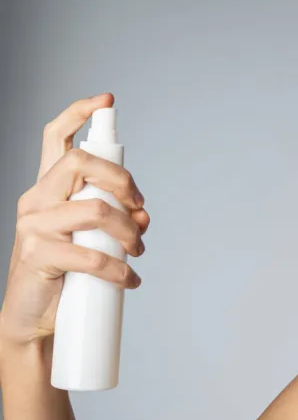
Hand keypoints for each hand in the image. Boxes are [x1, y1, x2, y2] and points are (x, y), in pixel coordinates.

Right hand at [0, 93, 149, 350]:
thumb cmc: (66, 274)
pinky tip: (130, 280)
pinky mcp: (38, 254)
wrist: (33, 319)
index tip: (106, 101)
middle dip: (122, 180)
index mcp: (48, 189)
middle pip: (80, 162)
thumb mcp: (91, 238)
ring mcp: (33, 225)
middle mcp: (36, 199)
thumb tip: (143, 214)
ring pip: (94, 209)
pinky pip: (91, 254)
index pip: (55, 138)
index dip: (78, 113)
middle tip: (140, 208)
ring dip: (129, 231)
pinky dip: (120, 269)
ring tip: (139, 252)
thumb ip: (115, 219)